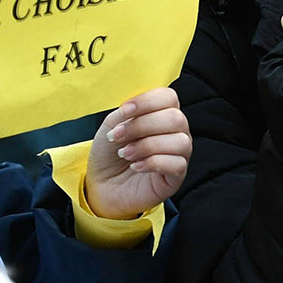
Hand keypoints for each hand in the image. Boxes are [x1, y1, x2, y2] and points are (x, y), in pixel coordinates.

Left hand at [86, 87, 190, 219]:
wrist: (102, 185)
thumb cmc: (110, 154)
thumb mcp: (111, 127)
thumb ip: (124, 114)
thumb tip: (132, 108)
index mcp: (162, 115)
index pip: (169, 97)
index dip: (147, 101)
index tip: (124, 111)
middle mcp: (176, 132)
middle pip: (176, 118)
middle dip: (142, 126)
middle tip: (118, 137)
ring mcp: (180, 154)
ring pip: (179, 141)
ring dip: (147, 146)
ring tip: (126, 154)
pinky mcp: (177, 177)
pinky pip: (177, 164)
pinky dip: (152, 163)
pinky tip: (136, 166)